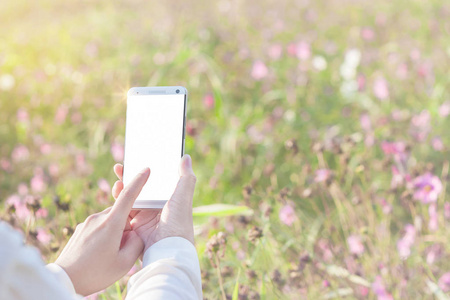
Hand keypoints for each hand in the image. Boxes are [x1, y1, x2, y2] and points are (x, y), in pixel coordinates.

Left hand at [55, 168, 149, 295]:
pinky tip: (100, 254)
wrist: (64, 280)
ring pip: (111, 220)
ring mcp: (88, 222)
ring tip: (109, 255)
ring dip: (116, 232)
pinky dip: (106, 235)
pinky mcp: (81, 228)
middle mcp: (98, 218)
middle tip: (123, 249)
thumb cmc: (95, 273)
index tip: (146, 170)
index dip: (139, 181)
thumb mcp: (124, 263)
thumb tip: (135, 233)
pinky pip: (100, 226)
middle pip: (122, 213)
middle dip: (128, 226)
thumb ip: (136, 243)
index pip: (128, 196)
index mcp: (111, 224)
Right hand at [112, 154, 195, 252]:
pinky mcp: (133, 227)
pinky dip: (118, 202)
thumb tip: (186, 157)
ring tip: (118, 177)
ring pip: (129, 198)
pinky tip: (115, 191)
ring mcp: (143, 217)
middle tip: (121, 166)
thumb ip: (185, 178)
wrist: (166, 251)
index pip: (156, 181)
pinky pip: (123, 212)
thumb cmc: (178, 224)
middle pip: (140, 188)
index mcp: (169, 200)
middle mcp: (156, 208)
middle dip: (130, 177)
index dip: (147, 170)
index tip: (138, 158)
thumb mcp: (183, 198)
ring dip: (122, 187)